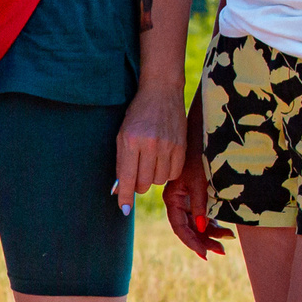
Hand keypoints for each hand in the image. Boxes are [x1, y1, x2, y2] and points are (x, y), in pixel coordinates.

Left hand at [114, 80, 186, 213]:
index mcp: (130, 141)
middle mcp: (149, 144)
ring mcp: (167, 145)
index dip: (125, 197)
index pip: (126, 178)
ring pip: (159, 180)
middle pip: (144, 184)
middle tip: (138, 176)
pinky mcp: (182, 146)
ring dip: (153, 177)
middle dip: (138, 186)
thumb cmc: (137, 114)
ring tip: (150, 162)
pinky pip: (173, 173)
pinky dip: (167, 173)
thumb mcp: (122, 135)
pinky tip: (163, 161)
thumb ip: (121, 162)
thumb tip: (120, 190)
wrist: (161, 92)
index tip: (123, 209)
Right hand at [162, 104, 233, 259]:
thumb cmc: (199, 153)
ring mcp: (186, 198)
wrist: (202, 132)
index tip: (205, 254)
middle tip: (221, 250)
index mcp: (172, 197)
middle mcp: (177, 200)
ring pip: (196, 223)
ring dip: (210, 233)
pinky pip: (201, 214)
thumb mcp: (199, 179)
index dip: (191, 242)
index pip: (179, 227)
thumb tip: (200, 227)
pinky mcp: (196, 194)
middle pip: (188, 228)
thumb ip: (199, 203)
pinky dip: (212, 222)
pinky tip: (224, 228)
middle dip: (204, 240)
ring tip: (228, 237)